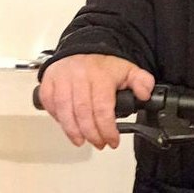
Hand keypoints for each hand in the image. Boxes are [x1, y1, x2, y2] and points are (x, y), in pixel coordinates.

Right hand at [38, 54, 155, 148]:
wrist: (83, 49)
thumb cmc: (104, 66)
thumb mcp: (128, 71)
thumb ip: (142, 82)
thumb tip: (145, 94)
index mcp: (100, 75)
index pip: (102, 108)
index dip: (107, 129)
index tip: (112, 141)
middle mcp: (79, 76)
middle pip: (82, 113)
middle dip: (92, 134)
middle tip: (99, 143)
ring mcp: (61, 79)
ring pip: (64, 110)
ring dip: (72, 131)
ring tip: (81, 141)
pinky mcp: (49, 82)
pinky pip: (49, 103)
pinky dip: (57, 118)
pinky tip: (68, 126)